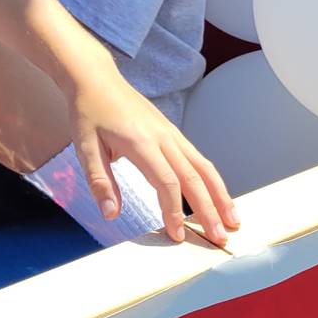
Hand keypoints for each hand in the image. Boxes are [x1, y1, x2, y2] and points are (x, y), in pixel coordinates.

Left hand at [71, 75, 236, 246]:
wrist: (96, 79)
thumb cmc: (89, 113)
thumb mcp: (84, 148)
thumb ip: (100, 182)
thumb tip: (111, 214)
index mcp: (141, 142)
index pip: (167, 182)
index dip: (174, 211)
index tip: (178, 236)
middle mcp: (163, 136)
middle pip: (194, 177)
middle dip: (209, 210)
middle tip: (220, 239)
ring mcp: (171, 133)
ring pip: (203, 167)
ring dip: (220, 195)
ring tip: (233, 220)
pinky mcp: (172, 132)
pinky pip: (198, 158)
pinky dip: (212, 180)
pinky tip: (218, 196)